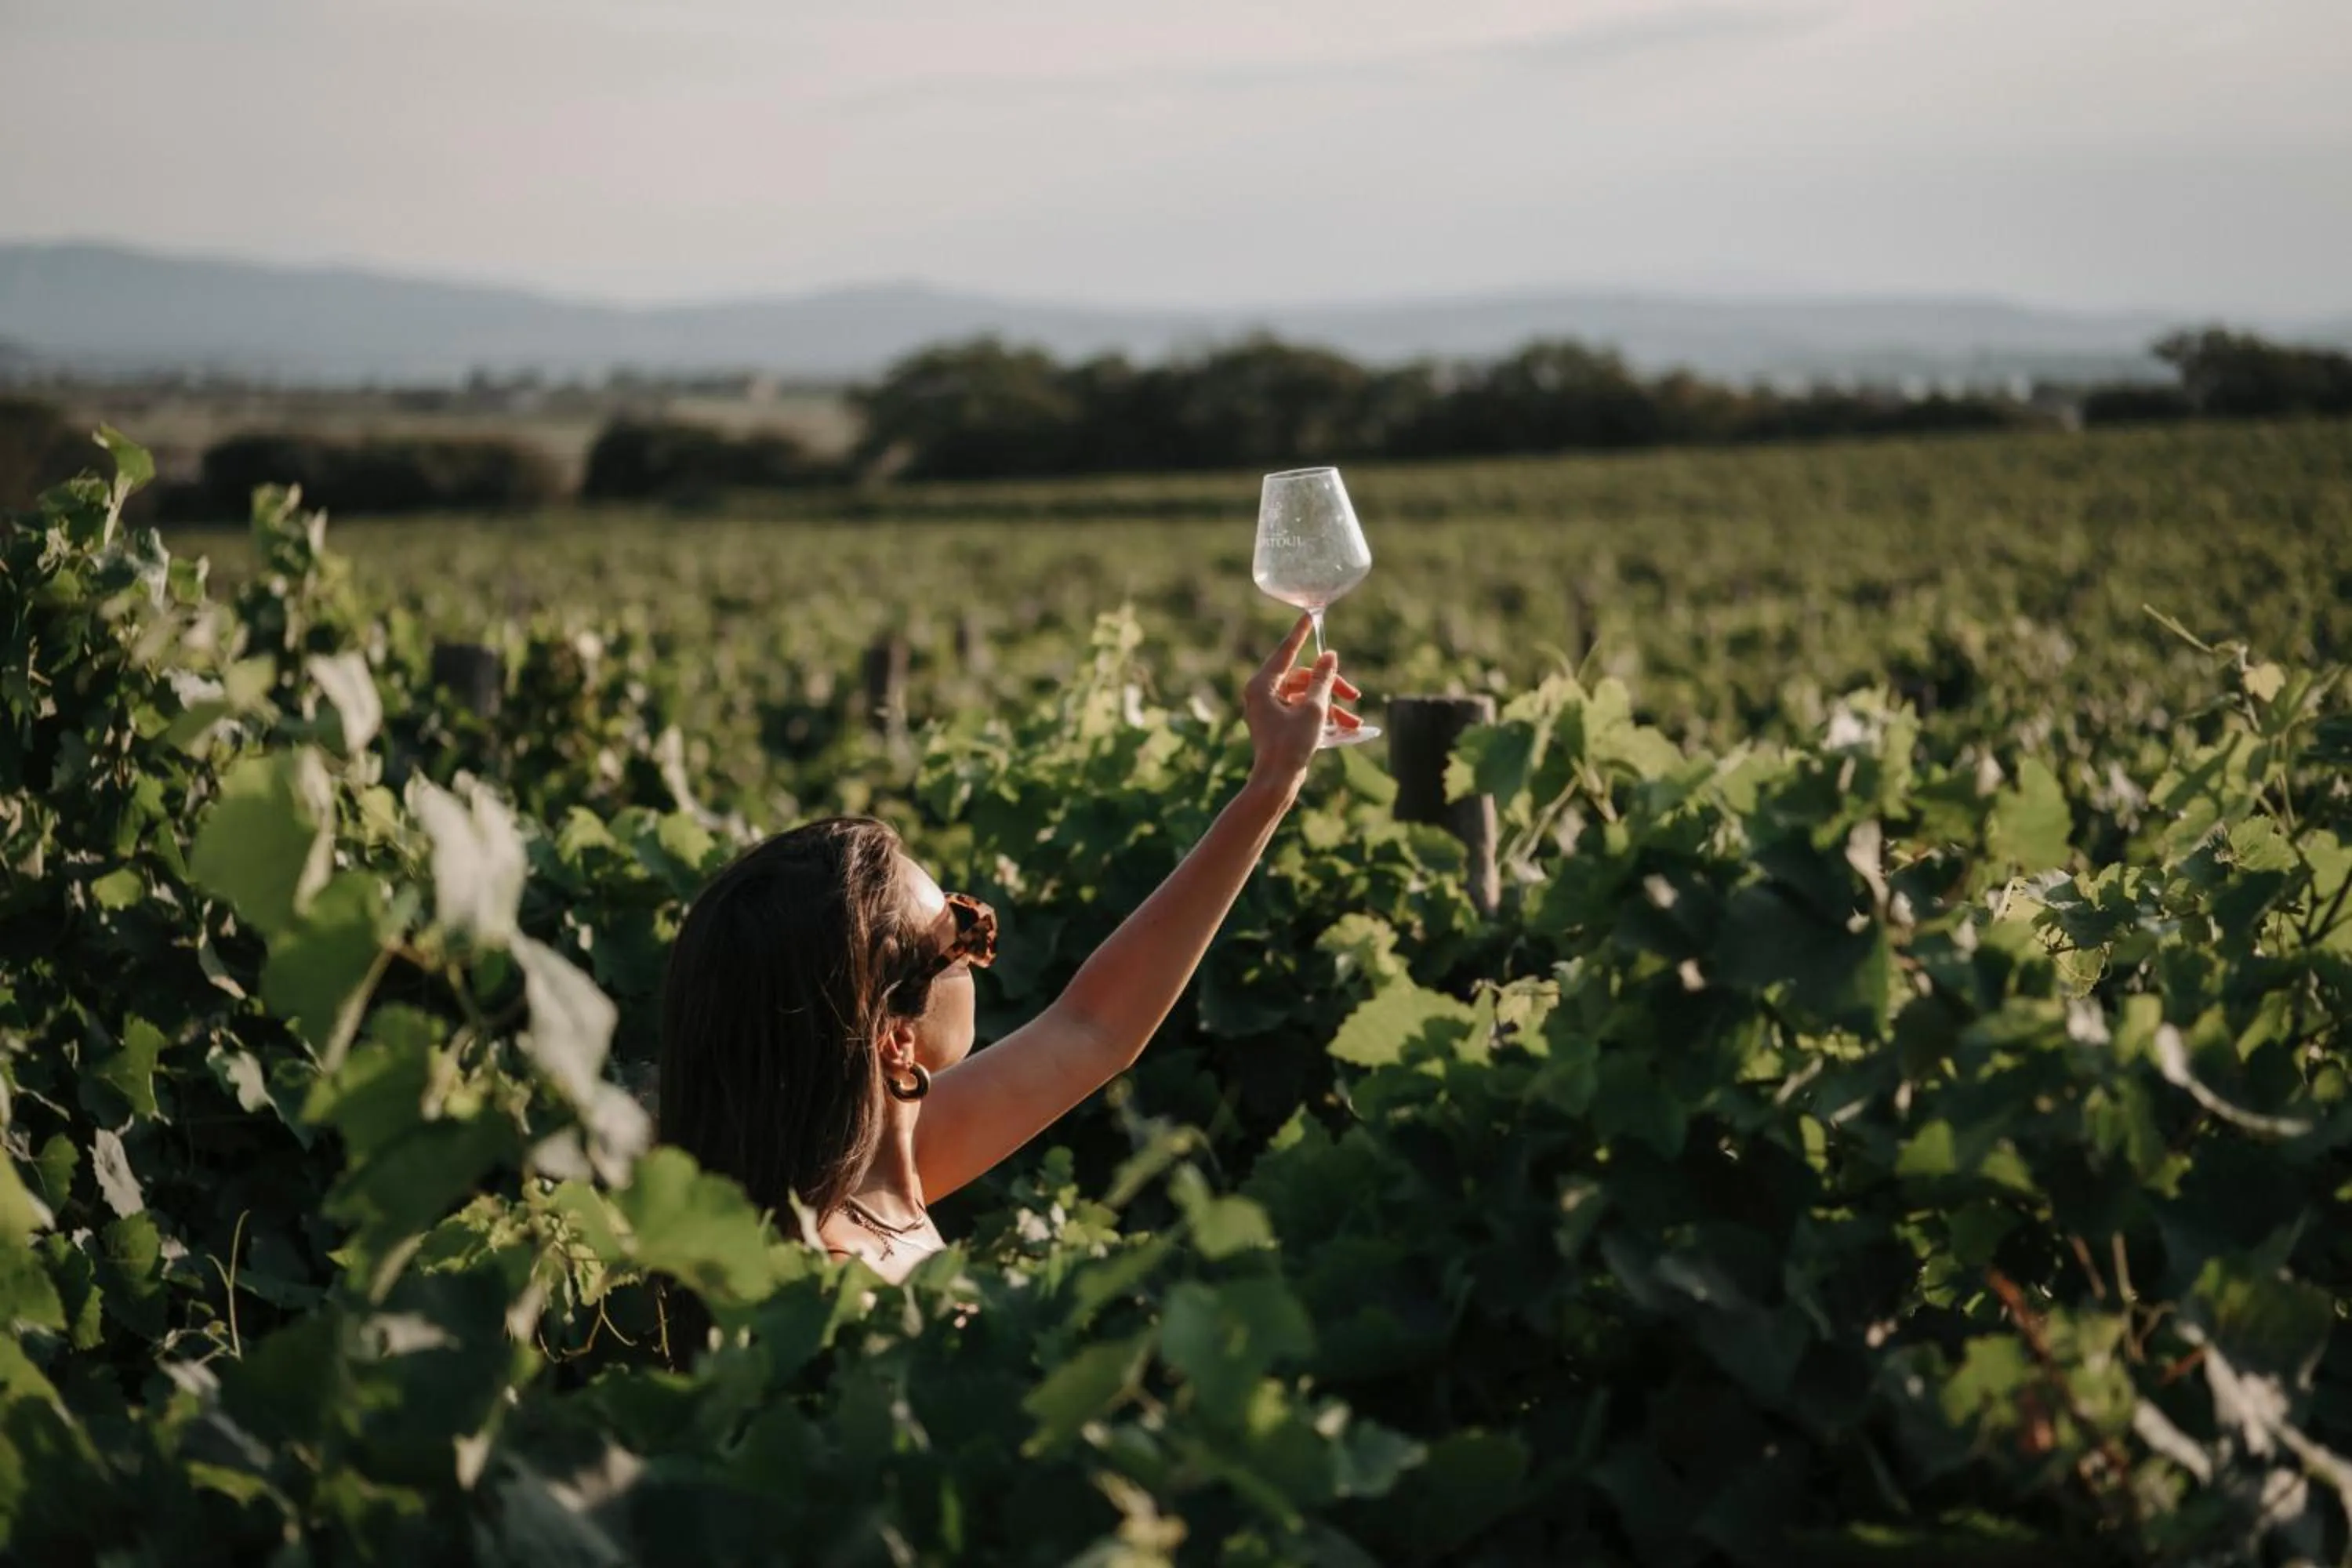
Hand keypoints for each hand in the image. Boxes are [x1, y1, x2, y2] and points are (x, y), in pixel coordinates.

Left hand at [1243, 614, 1362, 788]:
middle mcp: (1261, 694)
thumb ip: (1322, 679)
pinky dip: (1322, 716)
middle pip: (1301, 678)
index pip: (1285, 652)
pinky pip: (1302, 711)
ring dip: (1331, 706)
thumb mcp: (1313, 708)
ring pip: (1305, 696)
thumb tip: (1329, 656)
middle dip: (1330, 686)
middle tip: (1354, 695)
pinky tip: (1346, 728)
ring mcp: (1269, 710)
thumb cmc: (1290, 746)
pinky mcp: (1277, 724)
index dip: (1301, 634)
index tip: (1310, 616)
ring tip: (1354, 721)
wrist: (1277, 782)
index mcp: (1262, 685)